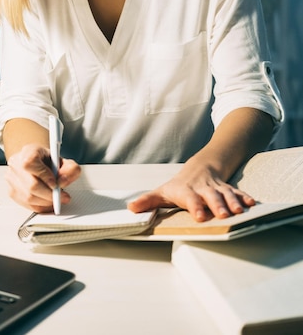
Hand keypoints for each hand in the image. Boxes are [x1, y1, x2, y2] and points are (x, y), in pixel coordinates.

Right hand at [5, 143, 80, 211]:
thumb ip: (70, 169)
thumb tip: (63, 181)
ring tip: (56, 199)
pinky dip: (40, 206)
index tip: (56, 184)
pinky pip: (26, 205)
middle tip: (62, 196)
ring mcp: (11, 178)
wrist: (38, 163)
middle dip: (50, 194)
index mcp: (28, 151)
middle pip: (31, 185)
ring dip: (46, 202)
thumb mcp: (64, 161)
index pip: (31, 162)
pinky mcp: (11, 191)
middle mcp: (16, 163)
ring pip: (28, 197)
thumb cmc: (49, 162)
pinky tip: (48, 202)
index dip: (44, 175)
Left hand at [128, 161, 255, 221]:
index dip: (195, 206)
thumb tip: (130, 208)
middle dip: (217, 205)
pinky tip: (252, 204)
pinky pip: (237, 192)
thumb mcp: (162, 192)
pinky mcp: (227, 189)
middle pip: (211, 196)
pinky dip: (245, 197)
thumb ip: (148, 201)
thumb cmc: (178, 186)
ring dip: (233, 202)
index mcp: (186, 191)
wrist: (199, 168)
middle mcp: (203, 189)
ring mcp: (216, 188)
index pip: (190, 198)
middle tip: (223, 215)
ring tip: (240, 212)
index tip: (199, 216)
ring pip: (226, 194)